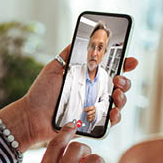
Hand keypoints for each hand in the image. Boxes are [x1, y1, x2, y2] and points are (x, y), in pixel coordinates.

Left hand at [0, 45, 137, 150]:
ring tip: (116, 94)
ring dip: (123, 98)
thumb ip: (67, 55)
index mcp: (87, 78)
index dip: (124, 65)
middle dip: (125, 81)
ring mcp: (94, 108)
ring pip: (118, 103)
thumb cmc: (41, 94)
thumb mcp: (53, 69)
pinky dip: (115, 117)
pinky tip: (113, 112)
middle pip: (120, 86)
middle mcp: (94, 93)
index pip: (110, 70)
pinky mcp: (92, 124)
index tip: (131, 60)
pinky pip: (110, 122)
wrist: (31, 117)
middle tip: (118, 79)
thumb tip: (78, 37)